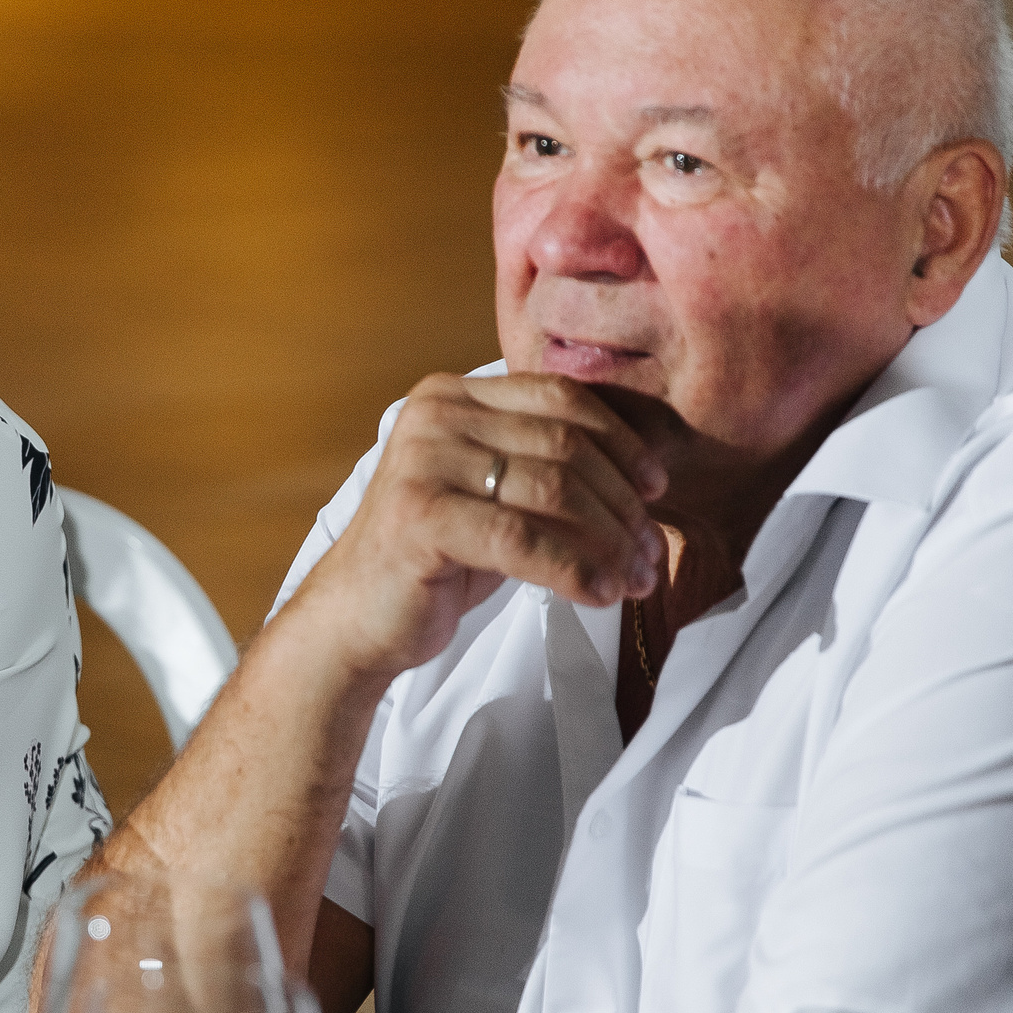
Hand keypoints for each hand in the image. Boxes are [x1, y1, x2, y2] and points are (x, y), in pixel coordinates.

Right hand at [290, 372, 665, 681]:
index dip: (620, 441)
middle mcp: (435, 415)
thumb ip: (545, 466)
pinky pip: (522, 540)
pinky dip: (574, 570)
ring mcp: (422, 462)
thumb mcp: (492, 495)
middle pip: (564, 444)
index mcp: (453, 395)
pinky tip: (600, 595)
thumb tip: (646, 474)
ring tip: (635, 577)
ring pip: (553, 491)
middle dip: (622, 502)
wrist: (356, 617)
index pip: (560, 397)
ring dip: (609, 540)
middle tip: (650, 551)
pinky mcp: (420, 517)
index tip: (657, 487)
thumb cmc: (436, 558)